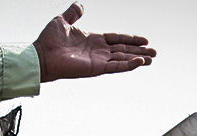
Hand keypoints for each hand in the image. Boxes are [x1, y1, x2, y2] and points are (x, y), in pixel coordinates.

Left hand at [33, 3, 155, 81]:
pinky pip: (115, 66)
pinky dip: (128, 65)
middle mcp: (97, 51)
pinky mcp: (96, 68)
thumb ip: (73, 13)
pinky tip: (140, 62)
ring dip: (138, 58)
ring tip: (152, 58)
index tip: (144, 39)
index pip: (116, 38)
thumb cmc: (49, 40)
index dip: (130, 38)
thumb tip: (80, 4)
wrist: (41, 55)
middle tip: (155, 52)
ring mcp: (98, 60)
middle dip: (139, 50)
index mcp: (93, 40)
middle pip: (124, 49)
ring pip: (123, 58)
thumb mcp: (62, 20)